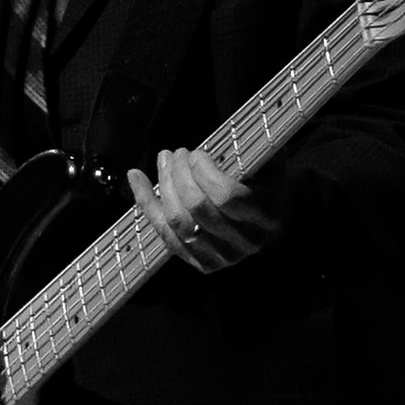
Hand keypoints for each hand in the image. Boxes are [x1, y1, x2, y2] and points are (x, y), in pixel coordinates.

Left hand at [126, 146, 273, 273]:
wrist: (268, 214)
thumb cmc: (266, 178)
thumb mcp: (267, 160)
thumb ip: (247, 151)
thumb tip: (214, 142)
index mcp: (268, 215)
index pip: (227, 197)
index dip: (204, 172)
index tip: (197, 153)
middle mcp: (248, 242)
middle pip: (198, 208)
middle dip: (179, 175)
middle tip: (178, 152)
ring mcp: (224, 257)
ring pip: (178, 223)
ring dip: (164, 186)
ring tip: (165, 159)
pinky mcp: (203, 263)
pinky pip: (165, 235)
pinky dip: (147, 204)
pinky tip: (137, 177)